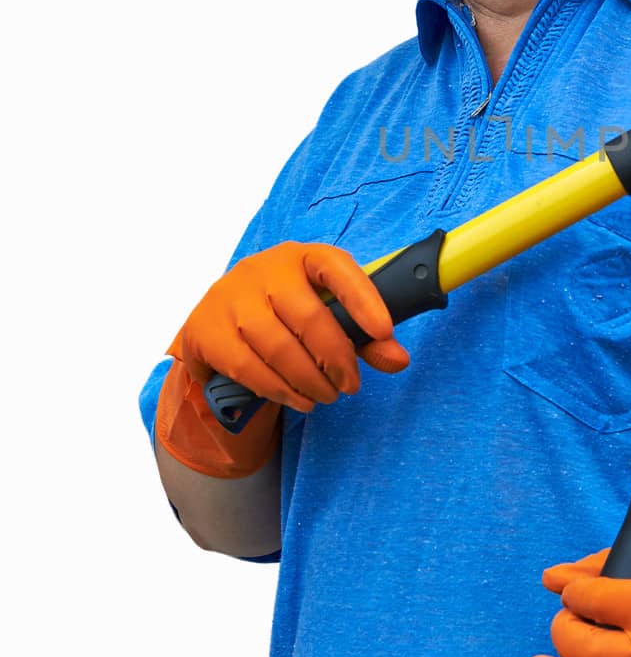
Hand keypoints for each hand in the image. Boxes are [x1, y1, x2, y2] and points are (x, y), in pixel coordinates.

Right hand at [169, 241, 409, 409]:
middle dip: (337, 359)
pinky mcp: (206, 329)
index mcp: (301, 257)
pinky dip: (279, 390)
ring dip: (309, 381)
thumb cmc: (286, 312)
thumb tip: (399, 360)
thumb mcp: (327, 314)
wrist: (218, 319)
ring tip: (327, 396)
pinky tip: (298, 400)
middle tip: (351, 386)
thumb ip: (365, 335)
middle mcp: (263, 270)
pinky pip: (248, 368)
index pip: (335, 267)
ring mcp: (230, 297)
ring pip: (279, 347)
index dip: (363, 298)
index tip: (385, 331)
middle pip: (309, 317)